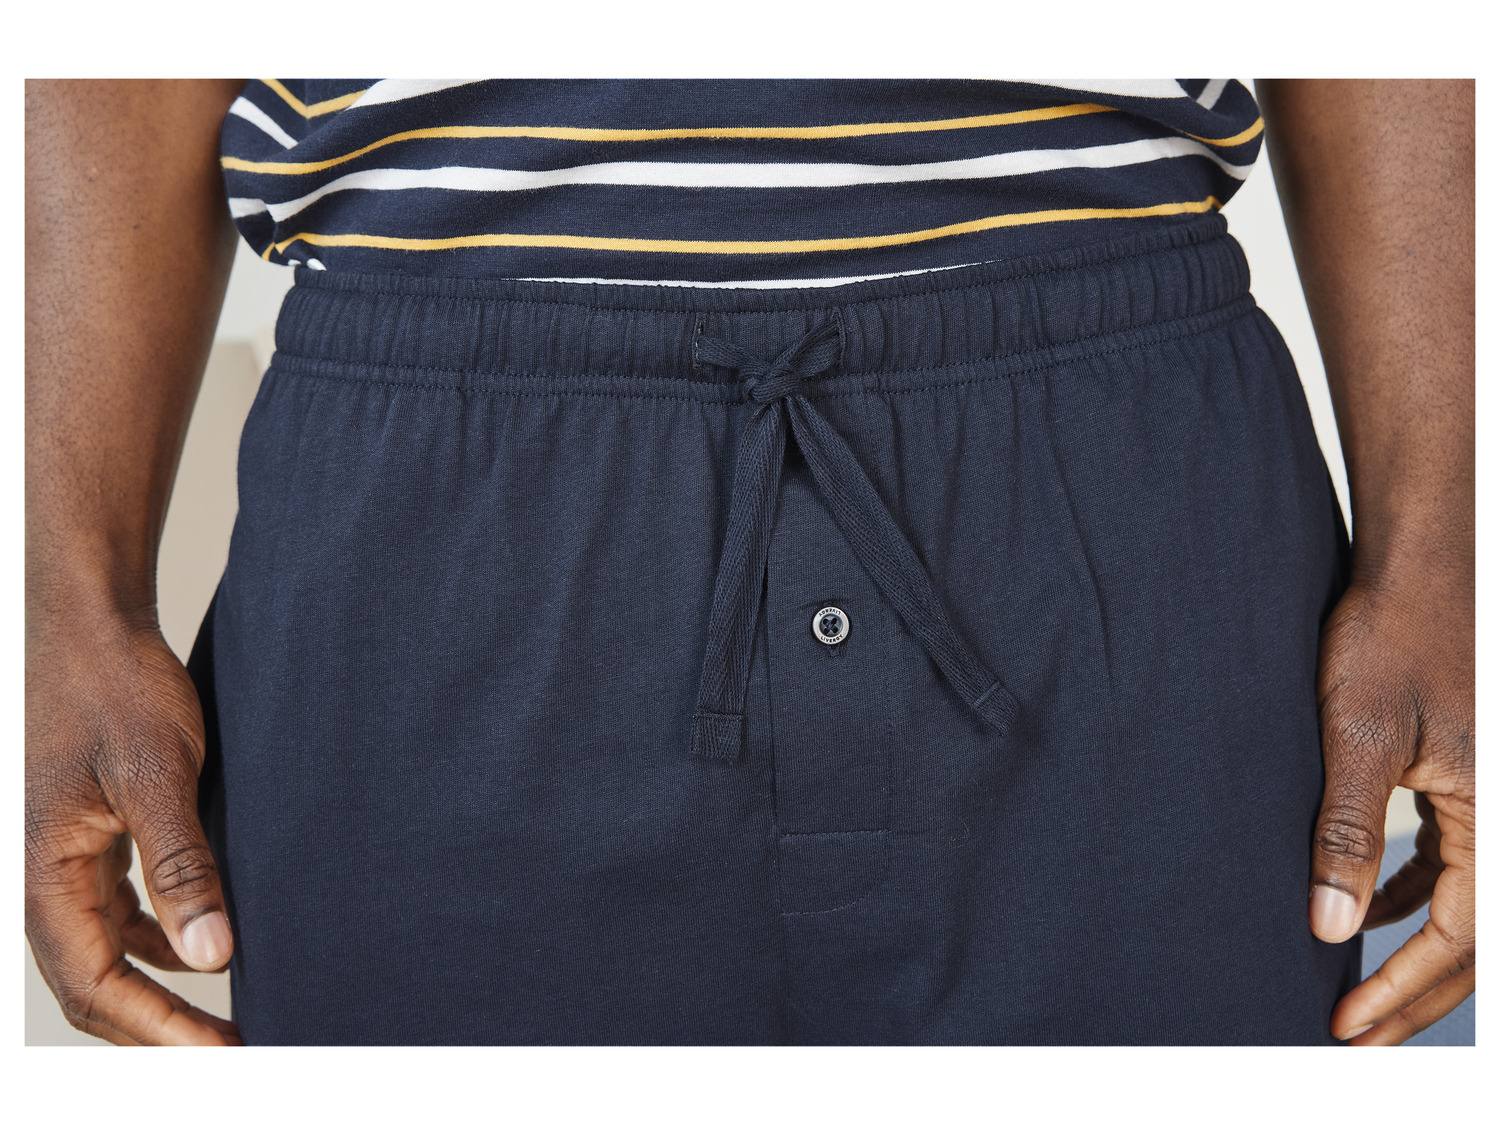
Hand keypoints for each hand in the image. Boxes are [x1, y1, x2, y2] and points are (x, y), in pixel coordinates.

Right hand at [25, 610, 241, 1044]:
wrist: (90, 626)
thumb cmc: (114, 688)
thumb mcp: (157, 775)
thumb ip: (183, 867)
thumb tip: (215, 957)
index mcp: (46, 876)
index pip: (97, 988)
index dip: (161, 1032)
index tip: (224, 1057)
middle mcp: (47, 880)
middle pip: (98, 985)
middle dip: (162, 1030)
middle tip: (233, 1053)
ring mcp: (67, 862)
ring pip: (108, 954)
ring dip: (162, 990)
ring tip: (227, 1015)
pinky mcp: (92, 840)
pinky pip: (118, 914)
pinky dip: (159, 940)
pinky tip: (202, 947)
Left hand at [1308, 576, 1473, 1044]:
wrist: (1419, 568)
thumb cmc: (1391, 638)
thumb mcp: (1359, 740)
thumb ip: (1347, 835)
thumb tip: (1330, 927)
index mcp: (1496, 819)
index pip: (1460, 941)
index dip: (1403, 992)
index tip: (1345, 1027)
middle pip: (1473, 940)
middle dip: (1415, 993)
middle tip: (1355, 1036)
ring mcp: (1492, 800)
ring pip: (1464, 904)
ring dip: (1415, 951)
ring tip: (1358, 990)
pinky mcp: (1470, 780)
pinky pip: (1455, 862)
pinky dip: (1417, 897)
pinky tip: (1370, 910)